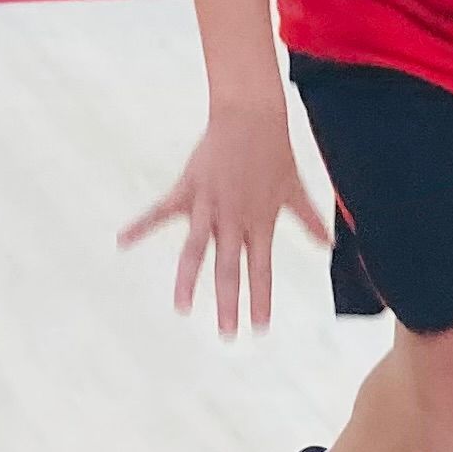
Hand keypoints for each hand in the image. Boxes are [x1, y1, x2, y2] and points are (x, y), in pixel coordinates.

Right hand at [119, 101, 328, 335]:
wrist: (250, 116)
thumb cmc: (274, 153)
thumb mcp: (294, 189)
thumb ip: (309, 220)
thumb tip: (331, 244)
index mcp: (260, 222)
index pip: (260, 269)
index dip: (259, 300)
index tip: (259, 329)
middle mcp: (234, 219)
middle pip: (229, 267)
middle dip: (228, 303)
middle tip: (227, 335)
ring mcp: (209, 204)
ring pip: (196, 248)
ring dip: (188, 280)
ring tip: (182, 309)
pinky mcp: (188, 188)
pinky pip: (161, 211)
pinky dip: (140, 226)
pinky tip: (121, 241)